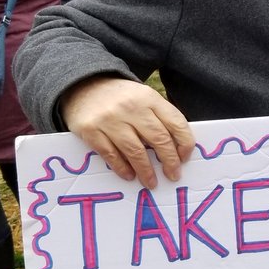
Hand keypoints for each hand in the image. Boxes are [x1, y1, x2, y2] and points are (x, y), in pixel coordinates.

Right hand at [60, 76, 194, 188]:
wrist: (82, 85)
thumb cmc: (120, 97)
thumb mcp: (144, 98)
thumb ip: (159, 117)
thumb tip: (177, 148)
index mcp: (149, 98)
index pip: (176, 122)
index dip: (184, 143)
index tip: (185, 158)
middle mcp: (131, 107)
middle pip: (158, 139)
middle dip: (169, 161)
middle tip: (173, 175)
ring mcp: (110, 119)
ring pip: (135, 151)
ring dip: (146, 171)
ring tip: (151, 183)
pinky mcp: (91, 130)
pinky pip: (111, 155)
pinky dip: (122, 168)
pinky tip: (129, 175)